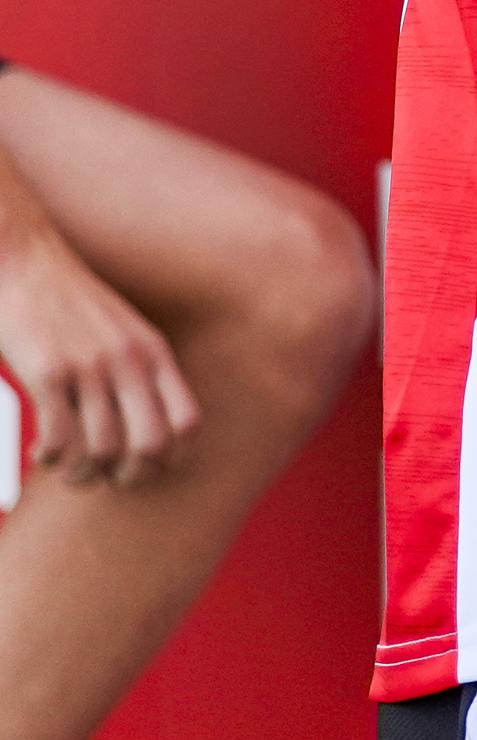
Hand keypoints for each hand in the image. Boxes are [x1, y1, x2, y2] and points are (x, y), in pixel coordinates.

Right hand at [0, 222, 196, 488]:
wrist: (26, 262)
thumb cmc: (71, 306)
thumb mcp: (125, 332)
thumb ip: (142, 373)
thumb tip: (150, 436)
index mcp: (154, 354)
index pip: (188, 425)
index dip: (169, 459)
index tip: (139, 465)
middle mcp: (129, 361)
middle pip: (151, 448)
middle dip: (128, 477)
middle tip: (103, 474)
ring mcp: (89, 367)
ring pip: (101, 452)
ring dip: (82, 474)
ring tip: (66, 466)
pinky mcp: (47, 372)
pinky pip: (59, 441)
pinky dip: (51, 460)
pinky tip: (42, 452)